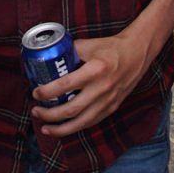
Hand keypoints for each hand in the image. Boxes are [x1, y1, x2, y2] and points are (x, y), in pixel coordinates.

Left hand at [31, 32, 152, 136]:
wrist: (137, 53)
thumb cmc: (111, 47)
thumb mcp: (89, 44)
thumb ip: (69, 52)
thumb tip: (49, 59)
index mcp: (95, 70)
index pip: (65, 85)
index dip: (47, 92)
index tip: (36, 92)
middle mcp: (102, 88)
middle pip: (71, 109)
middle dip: (49, 114)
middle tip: (36, 111)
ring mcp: (108, 100)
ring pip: (81, 122)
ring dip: (60, 128)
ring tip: (45, 128)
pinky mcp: (112, 107)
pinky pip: (91, 122)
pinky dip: (76, 127)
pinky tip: (64, 128)